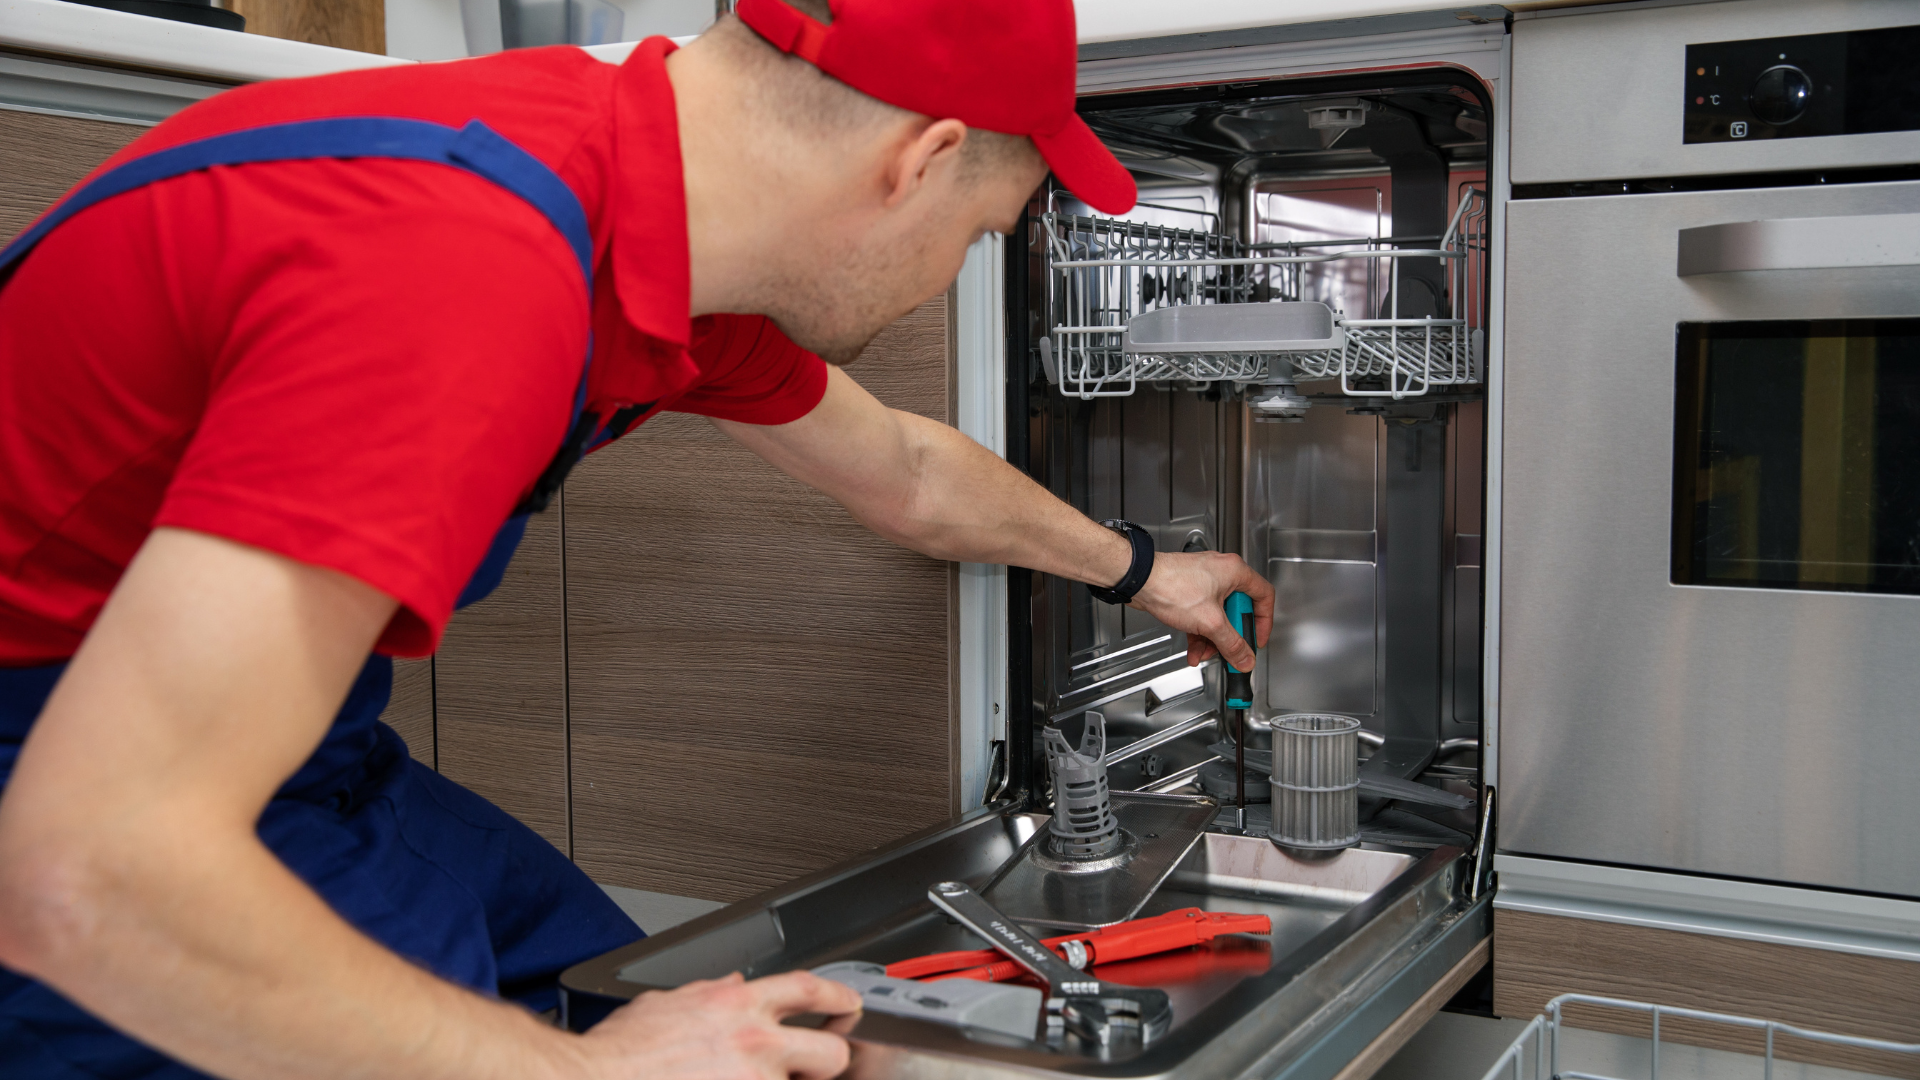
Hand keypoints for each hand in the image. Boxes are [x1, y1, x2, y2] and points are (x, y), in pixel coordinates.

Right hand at [575, 971, 862, 1079]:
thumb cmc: (617, 1055)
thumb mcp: (665, 1004)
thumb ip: (708, 993)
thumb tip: (730, 984)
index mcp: (735, 1006)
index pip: (807, 990)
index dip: (837, 996)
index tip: (848, 1003)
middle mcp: (753, 1043)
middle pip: (830, 1052)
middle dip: (830, 1061)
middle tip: (818, 1066)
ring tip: (746, 1078)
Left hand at [1129, 551, 1273, 670]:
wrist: (1138, 580)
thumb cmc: (1171, 586)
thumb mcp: (1210, 622)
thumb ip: (1232, 644)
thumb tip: (1245, 658)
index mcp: (1235, 572)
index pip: (1264, 596)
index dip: (1264, 621)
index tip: (1257, 639)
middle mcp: (1221, 573)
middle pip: (1237, 611)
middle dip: (1230, 636)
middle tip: (1229, 650)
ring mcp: (1203, 581)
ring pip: (1217, 616)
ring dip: (1212, 639)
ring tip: (1205, 653)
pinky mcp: (1188, 590)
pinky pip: (1201, 615)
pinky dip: (1199, 633)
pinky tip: (1194, 650)